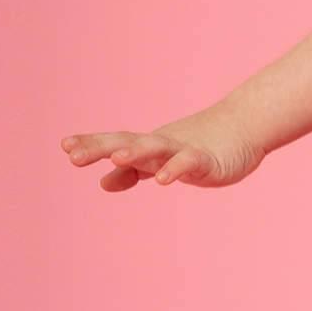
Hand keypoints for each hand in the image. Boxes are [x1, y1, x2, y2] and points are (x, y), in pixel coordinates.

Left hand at [58, 108, 265, 192]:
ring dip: (135, 153)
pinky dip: (175, 169)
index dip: (92, 144)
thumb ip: (134, 172)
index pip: (116, 142)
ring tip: (116, 159)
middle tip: (73, 155)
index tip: (66, 147)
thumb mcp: (163, 161)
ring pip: (156, 149)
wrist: (245, 127)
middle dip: (100, 148)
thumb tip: (103, 183)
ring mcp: (184, 150)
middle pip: (127, 142)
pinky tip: (163, 180)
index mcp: (149, 146)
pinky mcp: (207, 160)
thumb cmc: (202, 145)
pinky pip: (189, 163)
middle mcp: (161, 144)